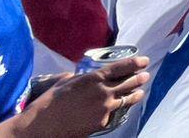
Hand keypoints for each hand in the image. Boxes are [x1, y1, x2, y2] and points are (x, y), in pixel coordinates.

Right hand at [15, 56, 150, 137]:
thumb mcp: (65, 82)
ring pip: (127, 99)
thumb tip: (84, 77)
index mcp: (94, 78)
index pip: (122, 67)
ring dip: (135, 94)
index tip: (144, 61)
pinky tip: (119, 108)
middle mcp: (103, 92)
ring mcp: (105, 108)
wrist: (43, 127)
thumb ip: (80, 78)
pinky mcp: (102, 122)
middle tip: (145, 75)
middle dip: (139, 78)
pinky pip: (114, 114)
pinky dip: (117, 110)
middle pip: (129, 83)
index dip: (135, 63)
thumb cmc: (49, 102)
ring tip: (140, 92)